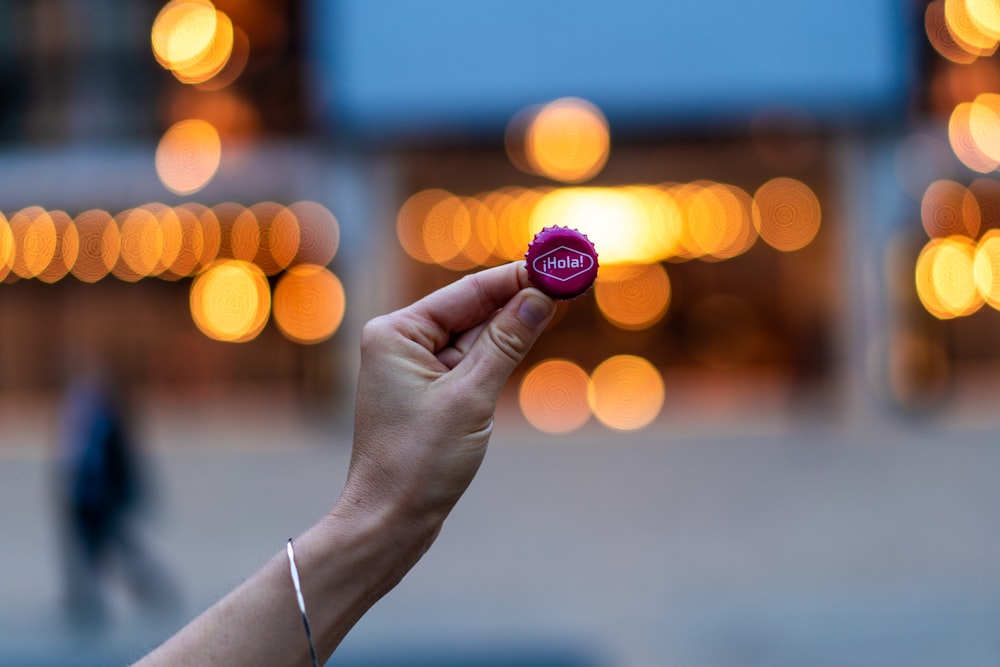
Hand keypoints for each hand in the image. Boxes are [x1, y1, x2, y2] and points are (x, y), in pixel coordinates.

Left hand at [339, 262, 555, 529]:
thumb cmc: (419, 462)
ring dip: (513, 325)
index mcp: (396, 333)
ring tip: (561, 299)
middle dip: (519, 296)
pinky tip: (530, 334)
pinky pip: (469, 363)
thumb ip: (506, 342)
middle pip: (472, 310)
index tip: (557, 261)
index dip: (517, 276)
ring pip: (475, 337)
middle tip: (569, 276)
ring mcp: (412, 369)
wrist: (390, 522)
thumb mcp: (470, 396)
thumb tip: (538, 297)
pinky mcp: (428, 394)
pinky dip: (499, 353)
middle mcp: (399, 343)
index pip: (468, 293)